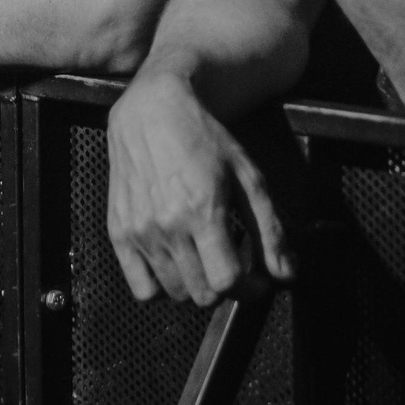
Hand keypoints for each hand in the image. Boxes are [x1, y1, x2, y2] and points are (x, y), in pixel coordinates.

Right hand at [103, 71, 293, 304]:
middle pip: (202, 294)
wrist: (151, 110)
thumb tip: (285, 273)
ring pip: (175, 294)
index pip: (227, 281)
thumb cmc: (201, 138)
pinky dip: (161, 289)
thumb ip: (269, 228)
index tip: (257, 280)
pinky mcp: (119, 232)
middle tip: (233, 266)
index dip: (251, 288)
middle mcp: (167, 226)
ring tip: (205, 260)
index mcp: (202, 211)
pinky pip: (141, 290)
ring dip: (197, 286)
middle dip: (226, 287)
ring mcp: (140, 232)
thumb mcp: (247, 175)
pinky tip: (176, 265)